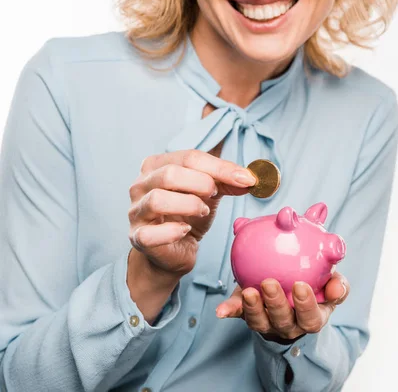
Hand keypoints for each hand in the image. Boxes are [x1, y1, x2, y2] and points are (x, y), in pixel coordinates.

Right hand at [126, 148, 255, 321]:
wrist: (173, 252)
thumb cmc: (187, 216)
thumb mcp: (209, 193)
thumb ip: (227, 181)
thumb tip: (250, 177)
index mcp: (157, 165)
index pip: (190, 157)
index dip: (221, 168)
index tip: (247, 179)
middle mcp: (140, 185)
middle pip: (171, 174)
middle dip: (202, 183)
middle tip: (214, 195)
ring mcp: (136, 211)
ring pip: (158, 199)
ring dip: (189, 205)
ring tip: (202, 211)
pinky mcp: (138, 237)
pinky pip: (151, 233)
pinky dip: (173, 231)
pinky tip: (186, 230)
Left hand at [216, 273, 349, 341]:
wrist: (294, 290)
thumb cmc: (316, 285)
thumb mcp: (330, 284)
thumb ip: (337, 284)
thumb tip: (337, 286)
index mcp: (312, 318)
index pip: (311, 318)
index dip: (305, 305)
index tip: (299, 285)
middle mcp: (289, 325)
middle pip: (283, 321)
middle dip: (275, 304)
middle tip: (269, 283)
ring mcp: (268, 323)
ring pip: (260, 322)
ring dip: (252, 308)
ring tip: (248, 291)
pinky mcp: (249, 315)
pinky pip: (238, 314)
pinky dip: (230, 311)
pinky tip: (221, 309)